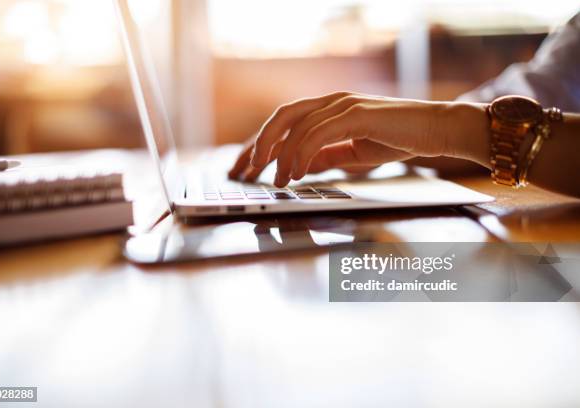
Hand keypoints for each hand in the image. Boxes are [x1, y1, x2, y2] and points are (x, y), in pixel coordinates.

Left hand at [229, 92, 489, 186]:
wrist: (435, 131)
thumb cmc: (398, 139)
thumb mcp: (352, 153)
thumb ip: (326, 157)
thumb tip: (299, 167)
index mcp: (329, 109)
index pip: (285, 122)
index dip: (261, 143)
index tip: (244, 166)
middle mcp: (332, 102)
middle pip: (282, 117)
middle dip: (258, 144)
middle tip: (244, 170)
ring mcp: (343, 105)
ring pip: (296, 124)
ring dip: (280, 154)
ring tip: (274, 179)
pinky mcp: (356, 114)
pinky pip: (318, 132)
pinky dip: (301, 154)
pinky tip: (295, 173)